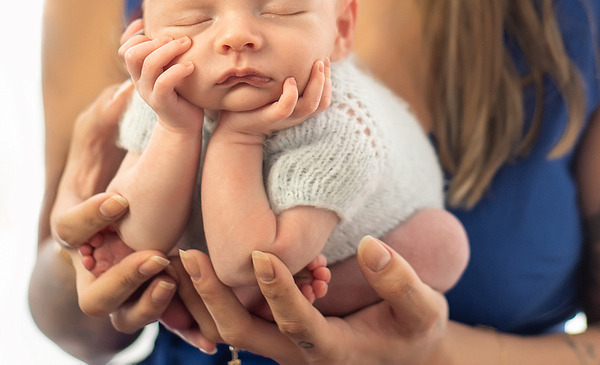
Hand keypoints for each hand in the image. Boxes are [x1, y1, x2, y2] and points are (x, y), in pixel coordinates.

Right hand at [49, 81, 180, 333]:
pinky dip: (186, 332)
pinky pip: (167, 327)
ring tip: (175, 281)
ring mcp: (122, 294)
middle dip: (122, 280)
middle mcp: (94, 270)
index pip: (69, 233)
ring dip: (151, 306)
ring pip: (127, 318)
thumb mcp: (98, 149)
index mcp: (77, 233)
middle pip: (94, 296)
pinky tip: (209, 339)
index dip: (91, 218)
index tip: (120, 200)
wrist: (123, 218)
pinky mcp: (152, 304)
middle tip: (154, 256)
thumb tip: (119, 91)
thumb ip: (103, 121)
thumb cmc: (109, 174)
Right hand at [119, 19, 203, 132]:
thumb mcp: (169, 69)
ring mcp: (148, 92)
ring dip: (169, 50)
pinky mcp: (161, 102)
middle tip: (174, 38)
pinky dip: (178, 70)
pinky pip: (164, 82)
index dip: (134, 34)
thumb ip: (164, 52)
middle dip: (153, 41)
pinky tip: (190, 66)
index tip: (150, 25)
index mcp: (138, 72)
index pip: (124, 49)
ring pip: (149, 64)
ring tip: (187, 44)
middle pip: (131, 54)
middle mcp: (139, 81)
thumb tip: (170, 27)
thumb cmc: (179, 91)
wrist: (182, 124)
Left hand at [176, 236, 447, 363]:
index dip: (279, 291)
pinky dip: (208, 295)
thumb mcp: (424, 309)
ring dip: (200, 294)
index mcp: (333, 351)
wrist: (407, 356)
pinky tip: (191, 262)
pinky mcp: (274, 333)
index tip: (262, 254)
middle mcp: (297, 355)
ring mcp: (281, 347)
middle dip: (212, 296)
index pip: (297, 323)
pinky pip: (231, 319)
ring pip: (227, 328)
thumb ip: (399, 280)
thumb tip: (370, 246)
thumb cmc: (415, 330)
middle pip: (241, 333)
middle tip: (189, 254)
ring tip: (175, 253)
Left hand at [219, 59, 331, 138]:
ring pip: (310, 105)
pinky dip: (291, 94)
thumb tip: (295, 50)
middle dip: (326, 79)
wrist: (234, 126)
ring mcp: (284, 118)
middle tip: (322, 59)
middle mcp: (295, 116)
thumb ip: (286, 77)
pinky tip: (290, 80)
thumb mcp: (274, 90)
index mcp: (299, 110)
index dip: (328, 80)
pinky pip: (285, 108)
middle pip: (322, 101)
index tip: (325, 59)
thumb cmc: (255, 103)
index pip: (324, 99)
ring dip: (316, 84)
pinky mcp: (268, 118)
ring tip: (315, 64)